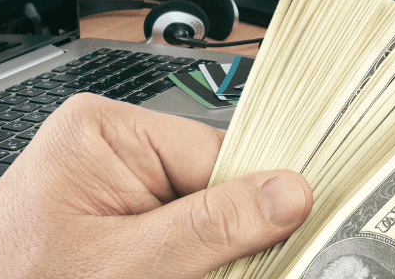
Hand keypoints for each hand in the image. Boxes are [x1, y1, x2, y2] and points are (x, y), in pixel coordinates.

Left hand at [0, 93, 312, 278]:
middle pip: (208, 183)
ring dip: (198, 255)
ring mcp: (108, 177)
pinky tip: (162, 269)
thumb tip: (290, 192)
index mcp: (104, 129)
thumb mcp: (125, 268)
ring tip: (163, 269)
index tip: (278, 243)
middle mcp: (108, 142)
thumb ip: (210, 229)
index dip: (244, 207)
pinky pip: (171, 229)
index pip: (214, 153)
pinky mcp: (111, 210)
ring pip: (195, 213)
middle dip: (216, 238)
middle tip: (193, 268)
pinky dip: (178, 261)